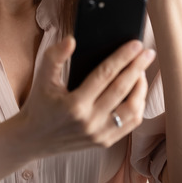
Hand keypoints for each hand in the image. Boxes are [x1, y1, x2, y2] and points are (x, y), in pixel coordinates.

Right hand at [16, 36, 153, 155]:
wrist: (33, 138)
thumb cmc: (39, 104)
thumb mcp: (42, 78)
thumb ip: (55, 56)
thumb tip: (72, 40)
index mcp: (74, 105)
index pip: (105, 75)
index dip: (122, 57)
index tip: (136, 44)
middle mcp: (89, 122)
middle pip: (122, 90)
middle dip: (138, 68)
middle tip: (148, 52)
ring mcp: (99, 135)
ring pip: (132, 110)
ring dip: (140, 89)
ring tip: (141, 72)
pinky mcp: (104, 142)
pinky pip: (130, 124)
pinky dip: (137, 106)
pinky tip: (136, 92)